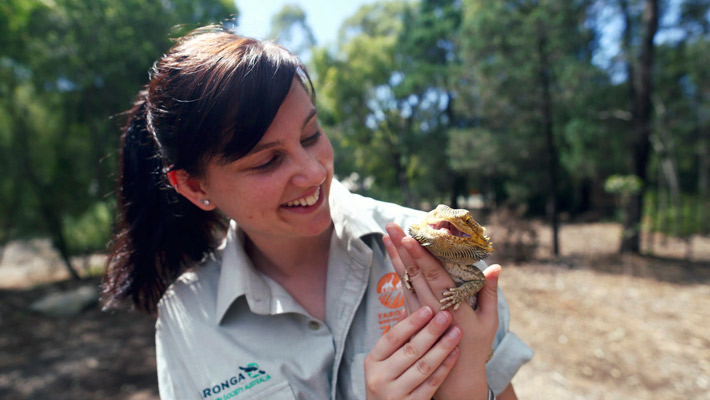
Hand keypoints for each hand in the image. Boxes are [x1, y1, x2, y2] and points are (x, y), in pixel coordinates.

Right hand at [364, 306, 461, 398]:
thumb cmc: (386, 383)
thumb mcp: (382, 363)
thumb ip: (393, 339)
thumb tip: (406, 309)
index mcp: (372, 362)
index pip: (392, 337)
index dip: (411, 322)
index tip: (428, 308)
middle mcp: (380, 378)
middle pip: (410, 350)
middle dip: (431, 331)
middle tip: (446, 315)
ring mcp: (395, 394)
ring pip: (423, 366)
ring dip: (442, 347)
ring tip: (456, 332)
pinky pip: (432, 384)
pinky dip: (444, 367)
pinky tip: (455, 353)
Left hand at [383, 223, 499, 399]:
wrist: (454, 378)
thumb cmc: (476, 347)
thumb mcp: (489, 321)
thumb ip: (489, 292)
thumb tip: (496, 267)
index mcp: (452, 306)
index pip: (433, 276)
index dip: (419, 256)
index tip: (408, 237)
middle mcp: (431, 308)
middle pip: (413, 272)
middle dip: (401, 248)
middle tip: (390, 226)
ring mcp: (419, 313)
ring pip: (404, 278)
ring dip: (394, 256)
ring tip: (386, 235)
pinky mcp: (411, 318)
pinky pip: (403, 289)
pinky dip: (397, 271)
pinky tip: (392, 257)